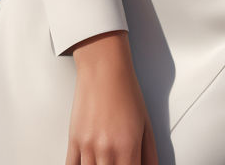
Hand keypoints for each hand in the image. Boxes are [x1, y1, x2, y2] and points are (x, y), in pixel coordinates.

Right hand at [67, 31, 158, 164]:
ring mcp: (88, 146)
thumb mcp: (145, 124)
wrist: (103, 68)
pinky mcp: (74, 140)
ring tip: (106, 160)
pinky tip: (88, 164)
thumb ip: (149, 154)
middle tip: (117, 162)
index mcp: (127, 146)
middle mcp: (107, 149)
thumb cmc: (125, 91)